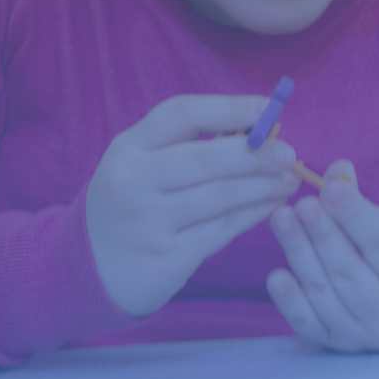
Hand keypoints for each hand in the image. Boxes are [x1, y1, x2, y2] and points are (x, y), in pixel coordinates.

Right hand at [86, 95, 302, 316]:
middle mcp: (132, 182)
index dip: (230, 108)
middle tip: (291, 154)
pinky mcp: (165, 258)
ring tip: (290, 180)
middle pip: (207, 158)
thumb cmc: (133, 202)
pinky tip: (272, 204)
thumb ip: (191, 144)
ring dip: (264, 186)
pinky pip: (222, 230)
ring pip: (221, 197)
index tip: (269, 109)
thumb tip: (262, 128)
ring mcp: (147, 222)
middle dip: (257, 154)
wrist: (87, 269)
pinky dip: (253, 214)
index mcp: (128, 148)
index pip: (182, 114)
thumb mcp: (144, 164)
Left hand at [266, 160, 378, 351]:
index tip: (330, 189)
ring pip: (326, 293)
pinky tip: (276, 275)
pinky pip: (310, 324)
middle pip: (349, 269)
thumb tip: (337, 169)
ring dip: (299, 255)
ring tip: (281, 221)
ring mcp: (367, 334)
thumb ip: (358, 200)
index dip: (354, 215)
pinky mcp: (341, 346)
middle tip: (299, 205)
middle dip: (321, 234)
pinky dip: (291, 300)